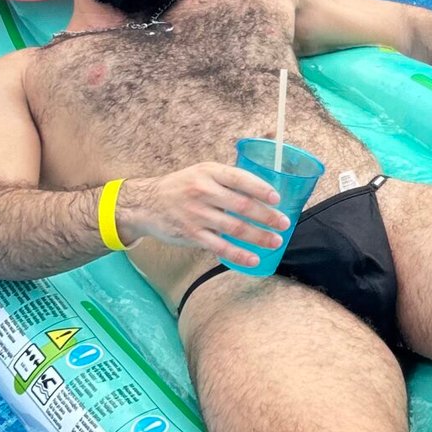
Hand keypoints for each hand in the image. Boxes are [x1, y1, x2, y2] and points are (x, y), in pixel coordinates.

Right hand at [124, 163, 289, 266]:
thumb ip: (227, 178)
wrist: (146, 204)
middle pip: (242, 205)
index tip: (277, 199)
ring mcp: (197, 214)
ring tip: (275, 241)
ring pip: (234, 227)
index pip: (240, 178)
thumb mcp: (201, 172)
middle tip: (284, 223)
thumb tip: (261, 186)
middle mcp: (202, 191)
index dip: (261, 189)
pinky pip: (220, 247)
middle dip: (267, 216)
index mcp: (209, 172)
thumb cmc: (181, 187)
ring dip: (258, 236)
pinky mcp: (192, 235)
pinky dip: (239, 254)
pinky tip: (254, 259)